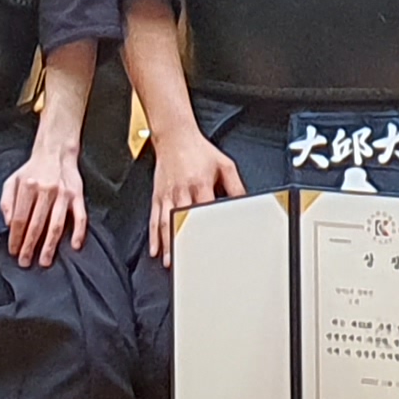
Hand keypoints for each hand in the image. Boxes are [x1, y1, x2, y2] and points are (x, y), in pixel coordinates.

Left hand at [4, 141, 88, 268]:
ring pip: (56, 224)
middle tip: (25, 262)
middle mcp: (46, 190)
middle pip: (36, 224)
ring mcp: (63, 194)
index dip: (15, 237)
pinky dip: (79, 231)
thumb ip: (6, 202)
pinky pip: (80, 216)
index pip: (20, 218)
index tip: (13, 250)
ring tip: (45, 261)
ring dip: (50, 245)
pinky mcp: (77, 196)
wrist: (55, 152)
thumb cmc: (32, 171)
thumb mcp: (12, 181)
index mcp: (28, 187)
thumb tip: (8, 224)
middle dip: (29, 246)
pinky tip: (75, 245)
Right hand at [143, 128, 244, 266]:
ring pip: (165, 223)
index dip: (205, 228)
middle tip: (185, 262)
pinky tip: (155, 248)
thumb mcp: (224, 165)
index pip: (203, 210)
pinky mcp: (157, 195)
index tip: (208, 245)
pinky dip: (153, 235)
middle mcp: (182, 190)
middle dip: (181, 242)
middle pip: (181, 220)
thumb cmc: (200, 151)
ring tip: (169, 261)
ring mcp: (167, 194)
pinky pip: (154, 218)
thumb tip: (244, 204)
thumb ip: (236, 187)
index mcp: (200, 183)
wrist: (175, 136)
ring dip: (166, 243)